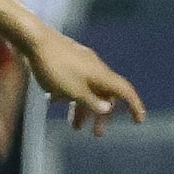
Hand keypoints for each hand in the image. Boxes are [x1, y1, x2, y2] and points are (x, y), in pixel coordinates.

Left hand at [23, 29, 144, 135]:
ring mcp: (82, 64)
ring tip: (74, 126)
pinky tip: (53, 101)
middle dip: (101, 115)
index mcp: (102, 76)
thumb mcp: (74, 91)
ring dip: (83, 108)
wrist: (34, 40)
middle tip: (98, 134)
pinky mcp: (67, 60)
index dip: (134, 106)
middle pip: (105, 95)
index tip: (139, 121)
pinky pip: (74, 82)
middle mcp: (96, 69)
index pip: (125, 92)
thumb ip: (91, 102)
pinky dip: (69, 94)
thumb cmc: (55, 68)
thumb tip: (107, 108)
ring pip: (88, 90)